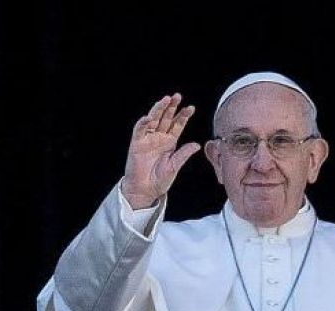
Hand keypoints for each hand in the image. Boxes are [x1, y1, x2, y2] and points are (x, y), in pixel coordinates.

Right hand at [121, 93, 200, 209]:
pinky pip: (139, 130)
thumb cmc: (159, 180)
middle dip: (171, 107)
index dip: (184, 116)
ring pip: (153, 120)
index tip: (191, 108)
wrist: (145, 190)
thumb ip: (184, 154)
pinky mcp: (137, 143)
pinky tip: (149, 117)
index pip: (178, 125)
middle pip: (166, 118)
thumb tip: (197, 144)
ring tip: (165, 100)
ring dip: (158, 109)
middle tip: (177, 96)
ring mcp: (148, 139)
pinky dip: (143, 123)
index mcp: (170, 142)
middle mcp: (159, 137)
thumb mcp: (174, 166)